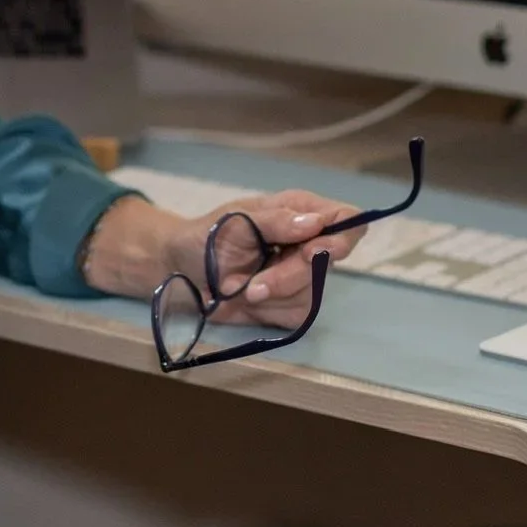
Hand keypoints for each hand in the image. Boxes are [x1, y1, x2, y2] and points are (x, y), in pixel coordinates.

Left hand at [81, 189, 364, 329]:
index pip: (346, 219)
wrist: (179, 271)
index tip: (319, 250)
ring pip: (313, 292)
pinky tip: (247, 300)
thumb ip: (275, 221)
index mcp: (299, 211)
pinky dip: (270, 311)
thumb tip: (316, 222)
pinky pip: (298, 314)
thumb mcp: (235, 220)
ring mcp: (301, 277)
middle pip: (330, 262)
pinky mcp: (290, 305)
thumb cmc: (206, 236)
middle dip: (290, 275)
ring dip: (272, 295)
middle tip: (254, 285)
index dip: (342, 235)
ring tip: (239, 288)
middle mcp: (306, 242)